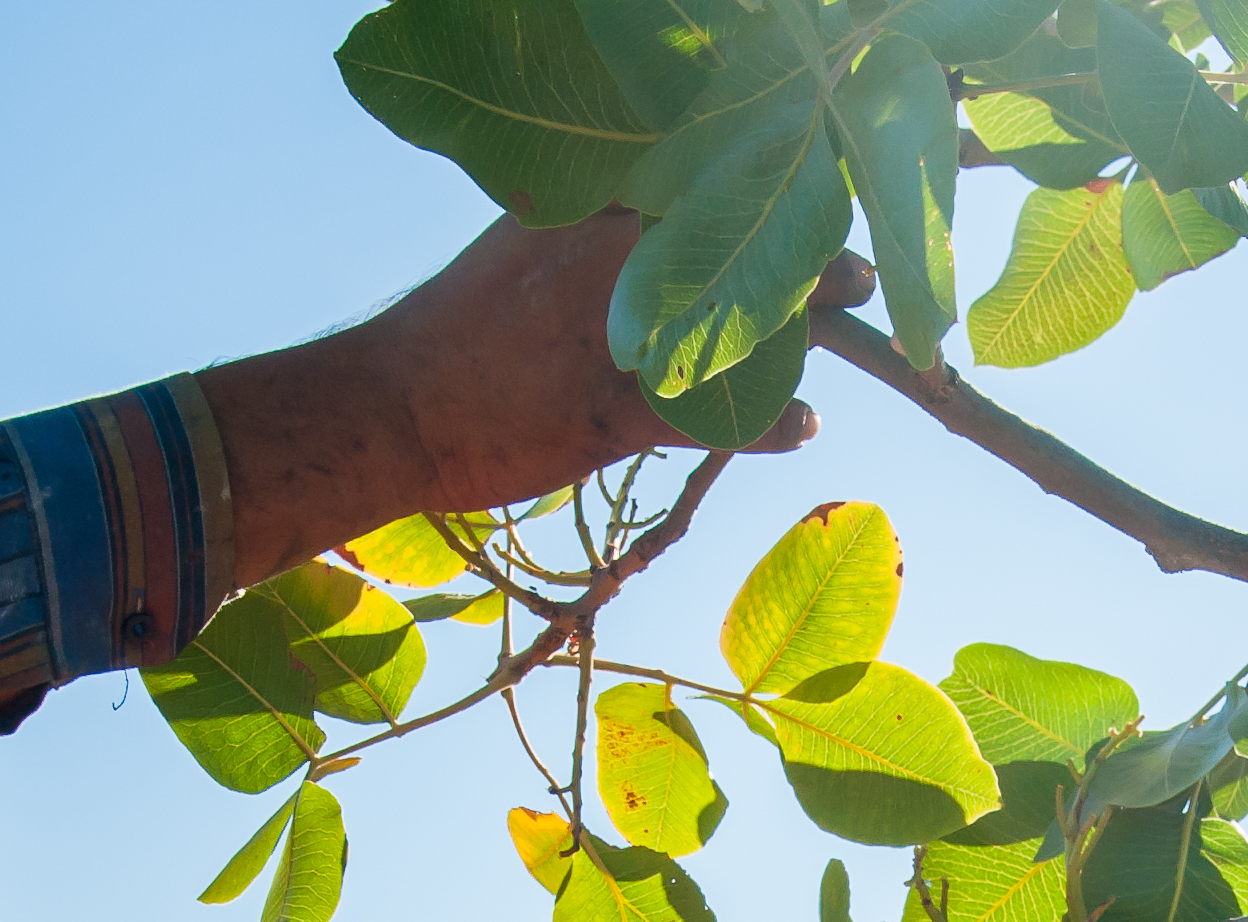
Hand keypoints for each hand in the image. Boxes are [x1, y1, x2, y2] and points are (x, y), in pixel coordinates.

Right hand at [192, 218, 872, 597]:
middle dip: (804, 238)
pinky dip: (774, 422)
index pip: (700, 173)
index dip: (763, 174)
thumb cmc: (455, 327)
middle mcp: (616, 257)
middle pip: (742, 234)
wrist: (398, 406)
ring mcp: (625, 331)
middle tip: (847, 254)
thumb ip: (575, 216)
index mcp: (590, 209)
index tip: (808, 169)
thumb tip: (609, 193)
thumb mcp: (517, 240)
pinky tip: (804, 426)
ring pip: (748, 319)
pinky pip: (726, 416)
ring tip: (849, 304)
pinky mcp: (622, 409)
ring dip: (808, 317)